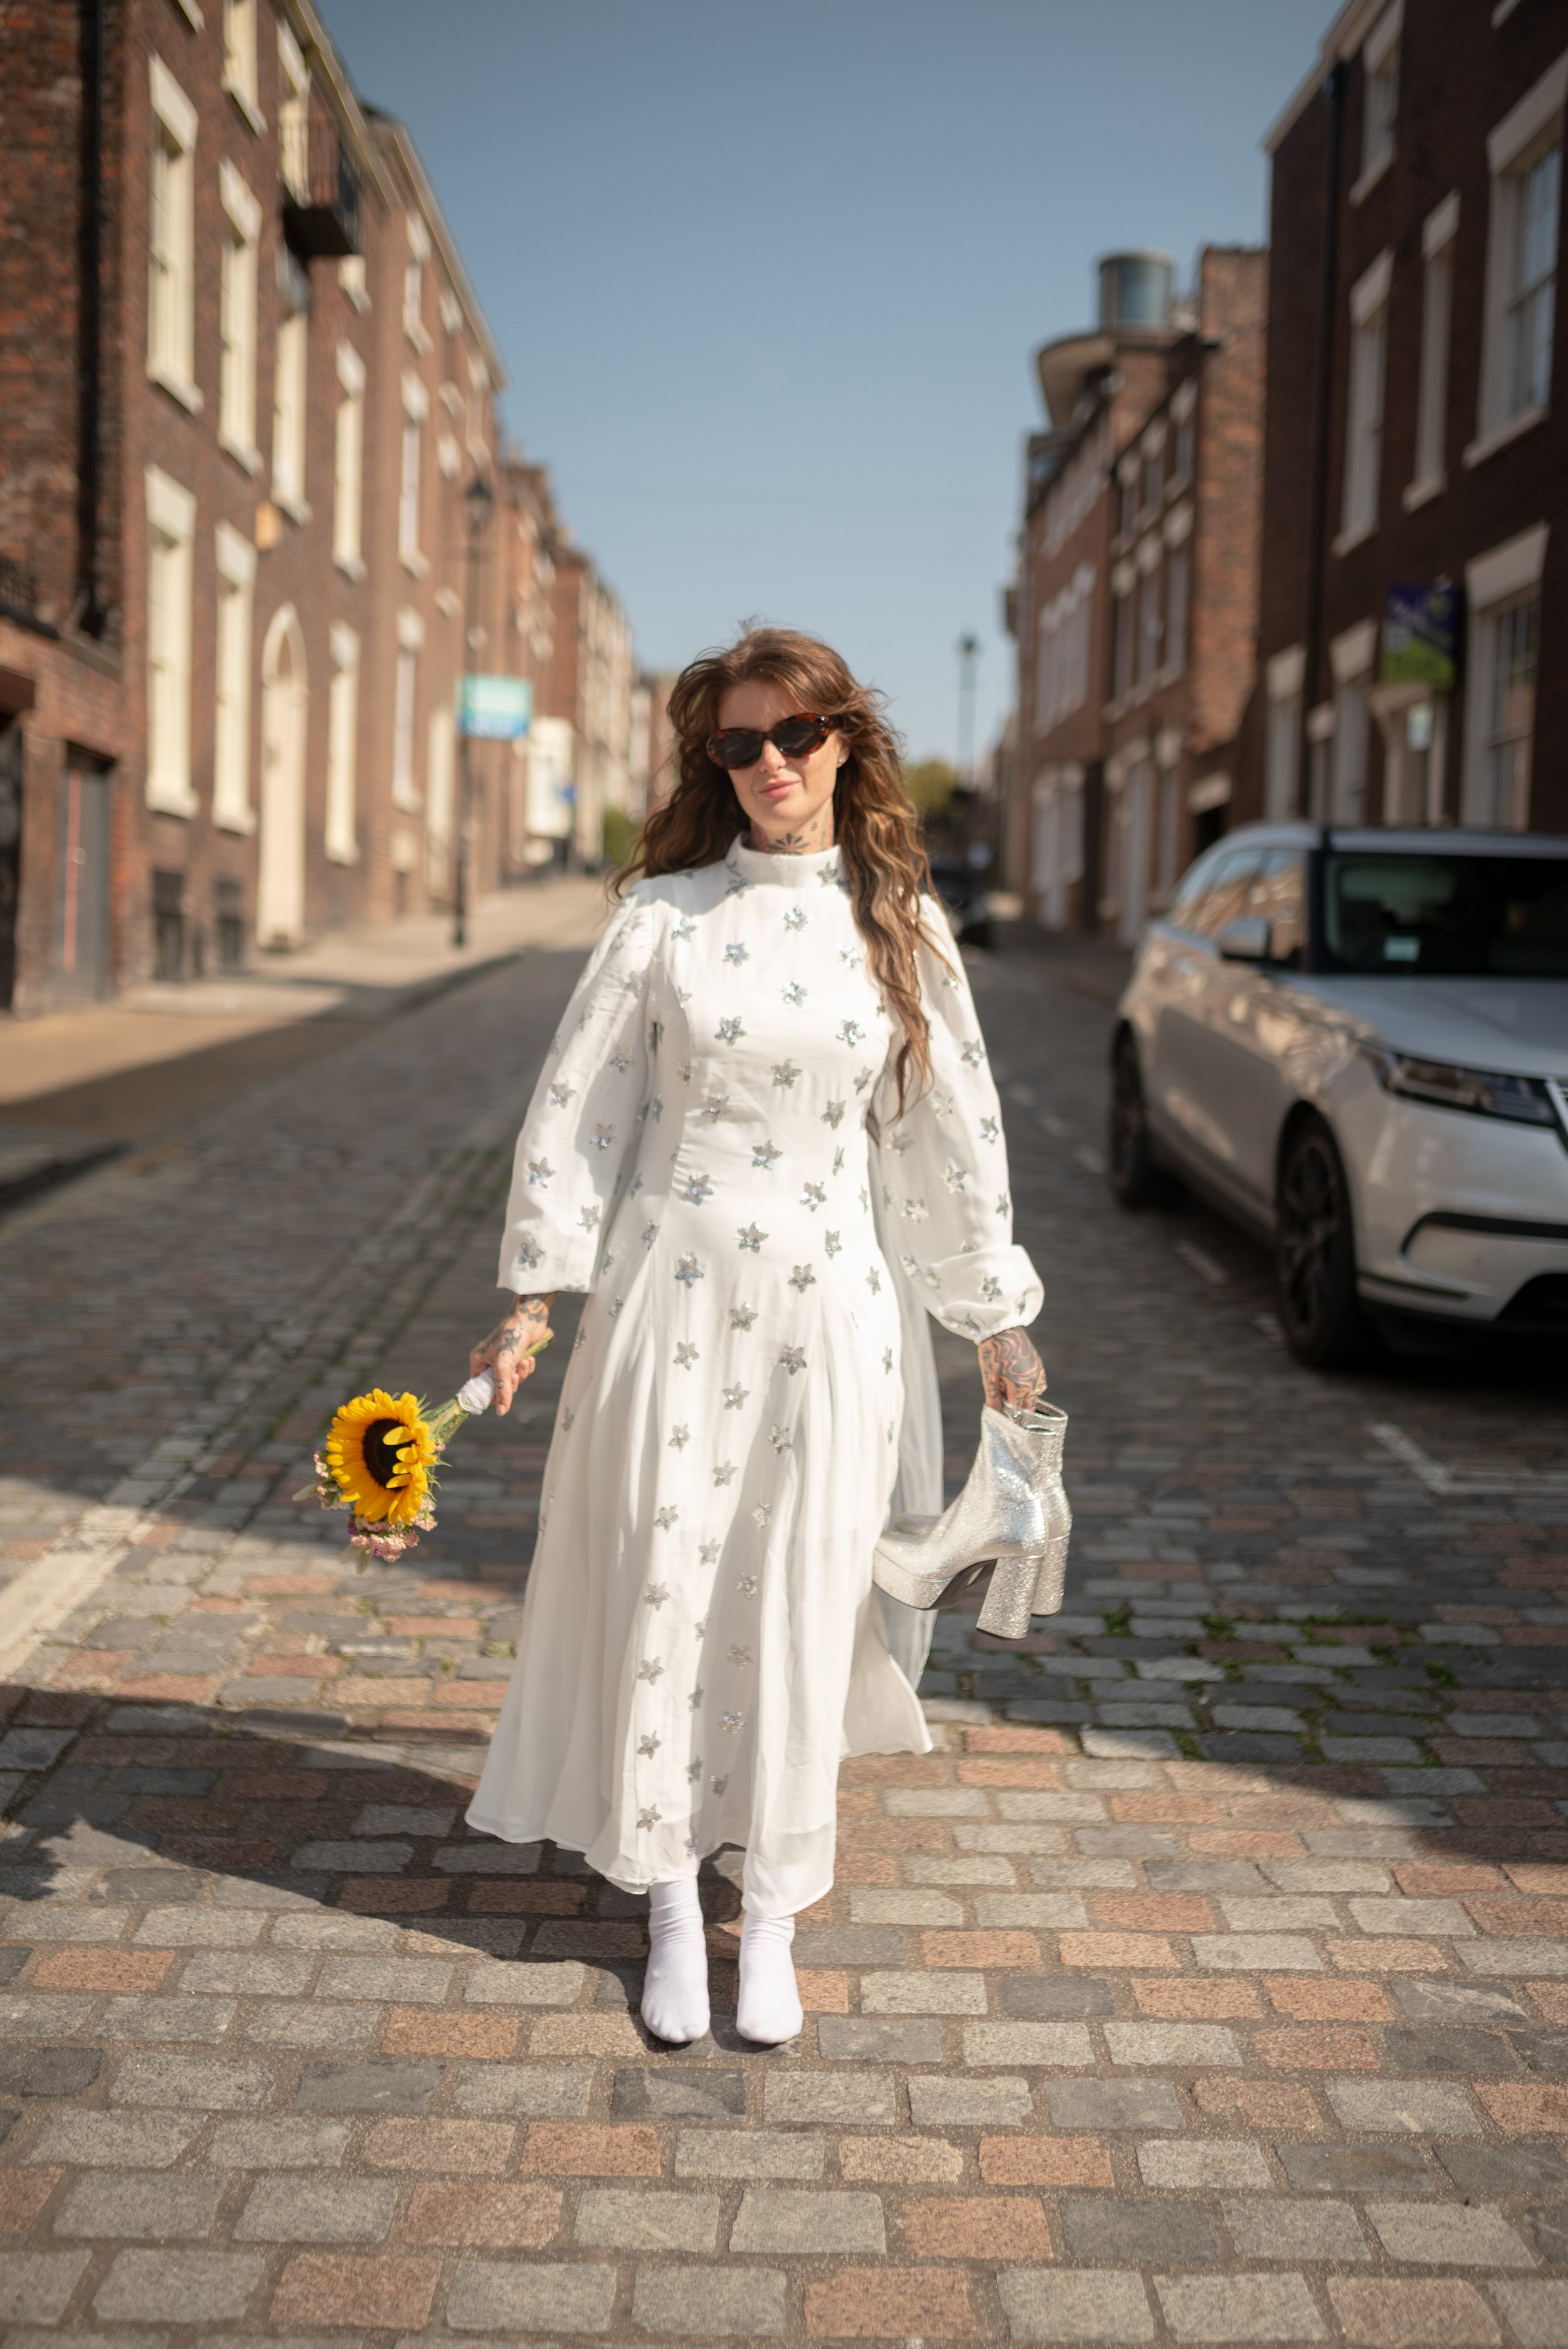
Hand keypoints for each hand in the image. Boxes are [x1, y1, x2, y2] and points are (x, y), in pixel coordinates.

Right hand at [469, 1293, 553, 1416]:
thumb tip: (501, 1412)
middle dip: (510, 1383)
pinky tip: (530, 1358)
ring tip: (524, 1362)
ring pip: (512, 1380)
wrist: (530, 1319)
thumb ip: (502, 1389)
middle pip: (498, 1386)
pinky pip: (521, 1372)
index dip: (490, 1395)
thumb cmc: (512, 1338)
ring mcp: (504, 1359)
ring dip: (521, 1374)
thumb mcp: (504, 1366)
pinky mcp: (517, 1357)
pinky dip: (527, 1368)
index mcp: (478, 1361)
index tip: (500, 1400)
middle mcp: (489, 1361)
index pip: (479, 1388)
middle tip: (515, 1374)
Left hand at [978, 1325, 1046, 1413]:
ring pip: (1036, 1395)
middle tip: (1005, 1403)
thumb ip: (993, 1397)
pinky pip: (1040, 1383)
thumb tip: (995, 1414)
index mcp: (1021, 1387)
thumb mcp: (989, 1376)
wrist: (1001, 1329)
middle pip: (1029, 1406)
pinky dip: (1032, 1388)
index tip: (1001, 1413)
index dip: (1009, 1414)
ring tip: (1009, 1390)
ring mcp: (1038, 1373)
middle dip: (1019, 1409)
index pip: (1018, 1411)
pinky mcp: (1039, 1365)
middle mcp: (1033, 1382)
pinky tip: (1019, 1382)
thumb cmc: (992, 1353)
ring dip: (1026, 1398)